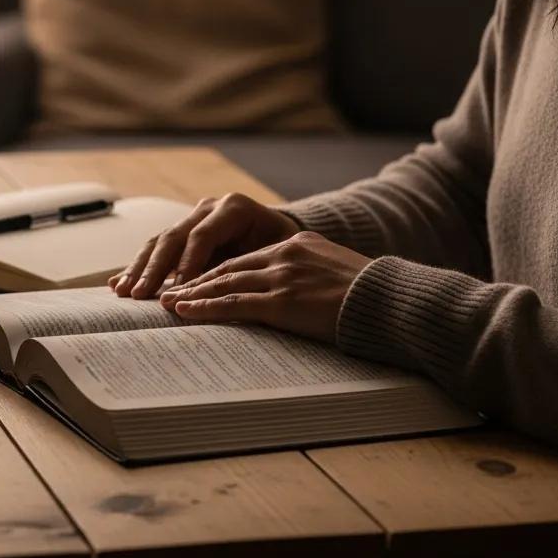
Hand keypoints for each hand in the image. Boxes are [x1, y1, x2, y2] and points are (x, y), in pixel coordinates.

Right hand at [110, 193, 301, 298]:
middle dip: (155, 268)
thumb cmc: (286, 250)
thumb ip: (257, 266)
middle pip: (174, 237)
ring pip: (159, 242)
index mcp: (234, 208)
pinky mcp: (181, 235)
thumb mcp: (280, 254)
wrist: (282, 236)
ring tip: (123, 291)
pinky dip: (137, 267)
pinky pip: (155, 249)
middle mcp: (208, 208)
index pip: (203, 235)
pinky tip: (117, 283)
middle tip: (140, 294)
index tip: (177, 290)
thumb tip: (239, 295)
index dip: (187, 263)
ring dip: (139, 268)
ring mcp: (191, 219)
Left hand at [157, 231, 371, 342]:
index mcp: (296, 245)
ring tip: (165, 303)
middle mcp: (284, 255)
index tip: (193, 282)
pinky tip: (184, 312)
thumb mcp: (336, 273)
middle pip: (227, 267)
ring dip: (191, 294)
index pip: (245, 259)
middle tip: (167, 290)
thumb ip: (310, 275)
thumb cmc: (372, 295)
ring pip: (223, 283)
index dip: (215, 271)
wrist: (391, 301)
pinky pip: (234, 304)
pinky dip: (205, 308)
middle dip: (193, 281)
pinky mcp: (283, 301)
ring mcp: (282, 277)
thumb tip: (297, 293)